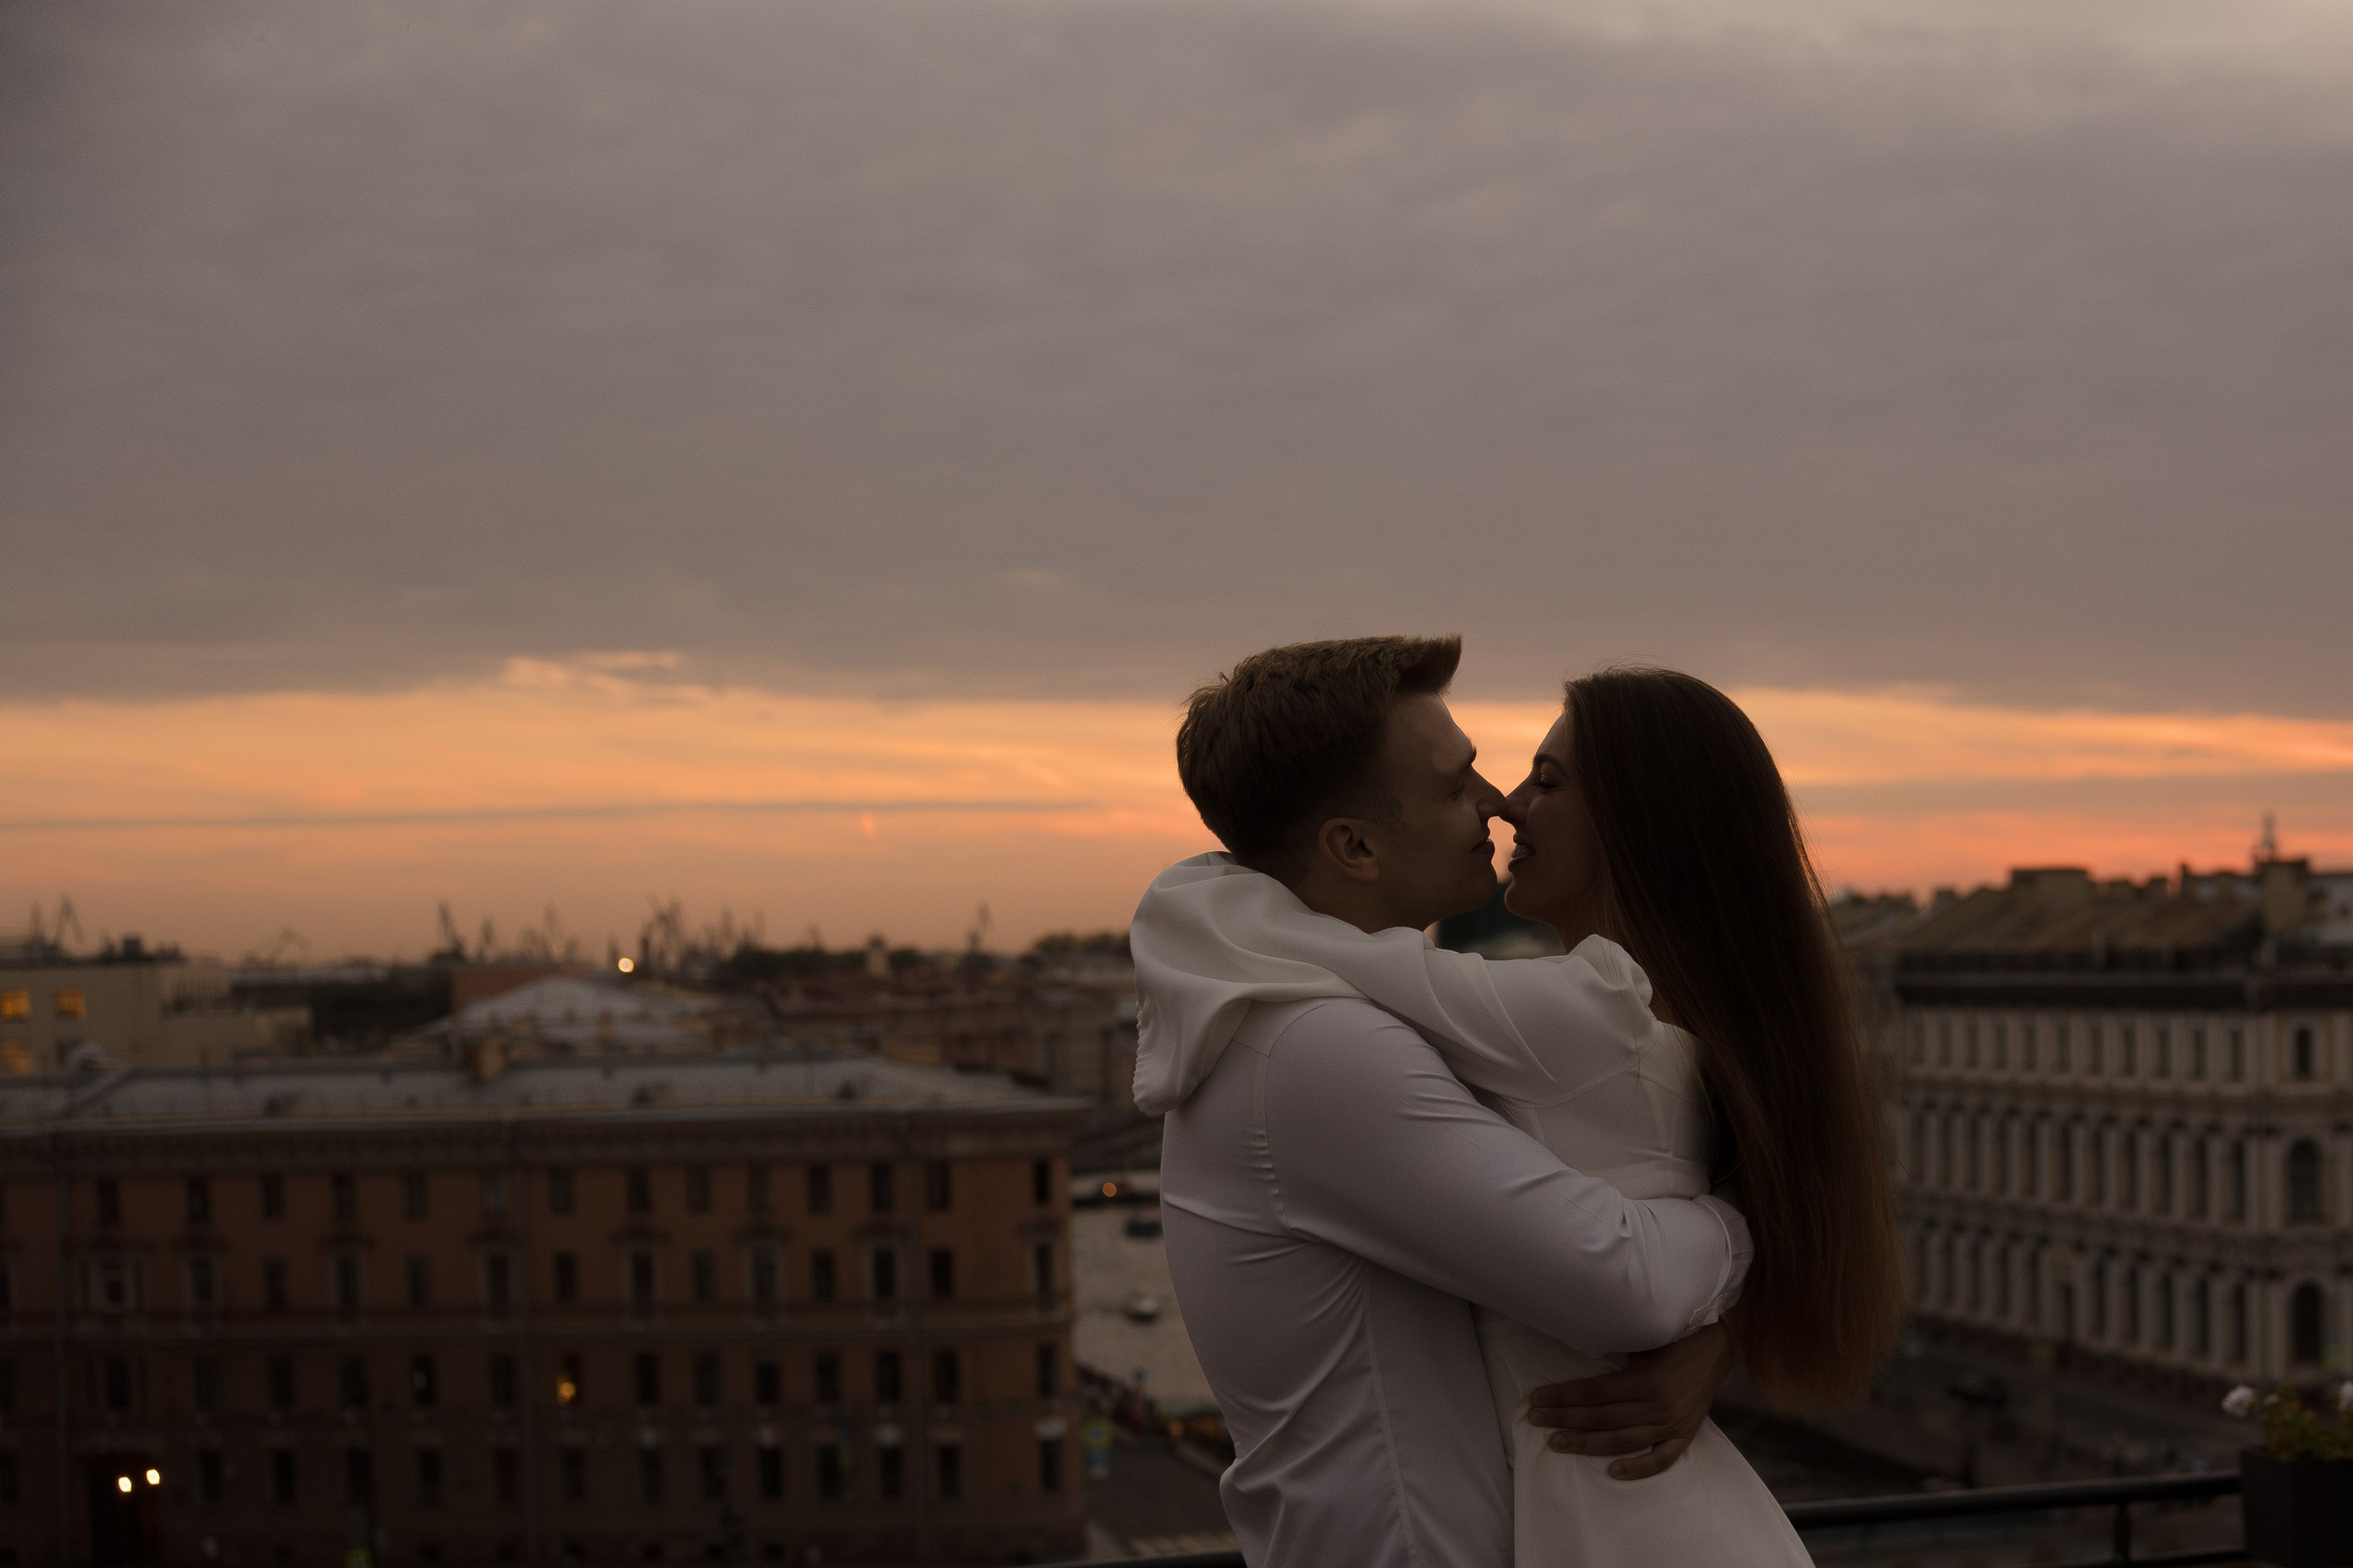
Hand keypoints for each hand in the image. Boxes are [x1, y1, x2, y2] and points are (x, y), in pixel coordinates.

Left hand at [1524, 1321, 1733, 1479]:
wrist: (1718, 1346)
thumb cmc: (1675, 1337)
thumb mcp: (1643, 1339)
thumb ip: (1616, 1354)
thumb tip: (1579, 1357)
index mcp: (1646, 1380)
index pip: (1595, 1394)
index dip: (1563, 1396)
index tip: (1537, 1398)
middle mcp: (1659, 1406)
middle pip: (1602, 1418)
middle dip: (1564, 1418)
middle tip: (1536, 1419)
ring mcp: (1672, 1424)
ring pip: (1622, 1441)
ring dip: (1586, 1443)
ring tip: (1557, 1442)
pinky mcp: (1684, 1435)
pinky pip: (1660, 1460)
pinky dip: (1638, 1469)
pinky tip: (1612, 1472)